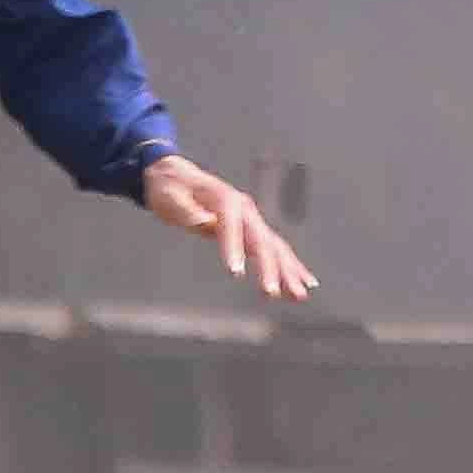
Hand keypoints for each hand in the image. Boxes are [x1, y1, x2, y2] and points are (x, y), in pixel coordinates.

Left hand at [141, 155, 313, 301]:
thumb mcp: (168, 196)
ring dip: (288, 272)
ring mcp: (252, 219)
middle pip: (262, 241)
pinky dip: (291, 266)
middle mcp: (245, 209)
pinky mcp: (252, 230)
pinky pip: (275, 250)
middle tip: (272, 293)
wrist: (177, 177)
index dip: (234, 250)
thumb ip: (185, 209)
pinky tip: (304, 282)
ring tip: (299, 295)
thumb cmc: (169, 189)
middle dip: (270, 269)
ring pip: (276, 248)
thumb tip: (205, 221)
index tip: (236, 273)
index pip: (232, 228)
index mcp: (225, 200)